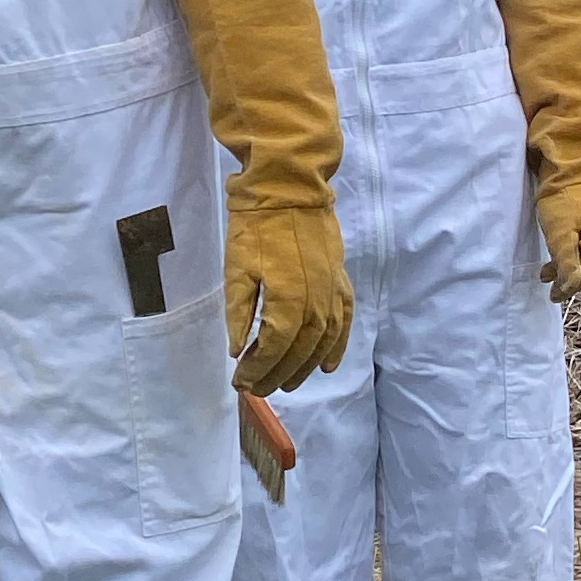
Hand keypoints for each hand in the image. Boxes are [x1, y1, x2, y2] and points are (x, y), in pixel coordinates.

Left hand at [226, 191, 351, 394]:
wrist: (289, 190)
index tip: (240, 382)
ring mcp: (333, 294)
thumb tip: (239, 351)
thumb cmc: (256, 228)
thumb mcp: (236, 269)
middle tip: (257, 390)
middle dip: (277, 375)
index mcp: (289, 300)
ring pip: (323, 343)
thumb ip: (239, 314)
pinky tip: (327, 366)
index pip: (274, 348)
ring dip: (304, 368)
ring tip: (286, 384)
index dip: (258, 369)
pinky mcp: (340, 283)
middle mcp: (317, 303)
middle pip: (299, 352)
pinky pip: (344, 324)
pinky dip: (337, 348)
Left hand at [536, 177, 580, 298]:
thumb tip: (568, 290)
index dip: (568, 284)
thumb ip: (566, 263)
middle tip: (548, 273)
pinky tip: (578, 251)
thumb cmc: (565, 196)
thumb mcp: (559, 231)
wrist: (579, 164)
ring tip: (559, 263)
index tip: (550, 291)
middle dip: (575, 274)